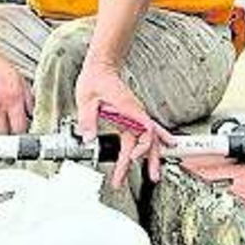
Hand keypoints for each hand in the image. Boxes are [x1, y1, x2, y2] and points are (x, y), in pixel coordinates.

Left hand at [75, 62, 175, 187]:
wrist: (101, 68)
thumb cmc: (96, 80)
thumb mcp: (87, 100)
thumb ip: (88, 120)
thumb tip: (89, 139)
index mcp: (128, 109)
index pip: (145, 130)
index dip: (142, 146)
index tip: (133, 157)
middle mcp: (136, 113)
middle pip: (149, 139)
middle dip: (151, 160)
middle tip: (152, 177)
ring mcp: (135, 116)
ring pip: (148, 139)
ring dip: (152, 157)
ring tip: (153, 174)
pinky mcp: (131, 118)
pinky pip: (144, 134)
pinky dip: (151, 145)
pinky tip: (158, 152)